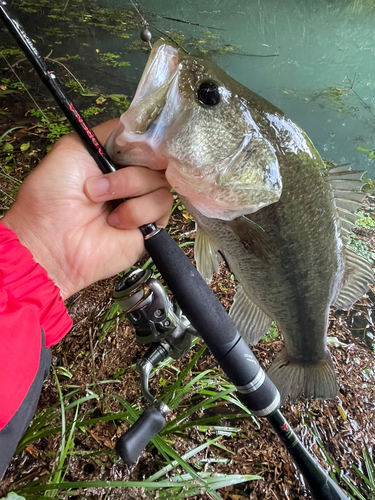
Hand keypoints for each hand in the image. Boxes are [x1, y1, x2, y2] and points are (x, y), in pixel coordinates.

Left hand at [2, 119, 172, 299]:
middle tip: (98, 186)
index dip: (148, 142)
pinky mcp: (149, 225)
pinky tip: (115, 222)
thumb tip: (142, 130)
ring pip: (161, 183)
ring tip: (102, 205)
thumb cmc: (51, 197)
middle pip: (158, 161)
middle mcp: (130, 178)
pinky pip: (162, 207)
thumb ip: (110, 133)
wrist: (50, 242)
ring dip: (129, 191)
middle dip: (129, 172)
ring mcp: (141, 202)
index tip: (140, 145)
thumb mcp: (73, 148)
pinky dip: (137, 212)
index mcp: (114, 159)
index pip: (146, 142)